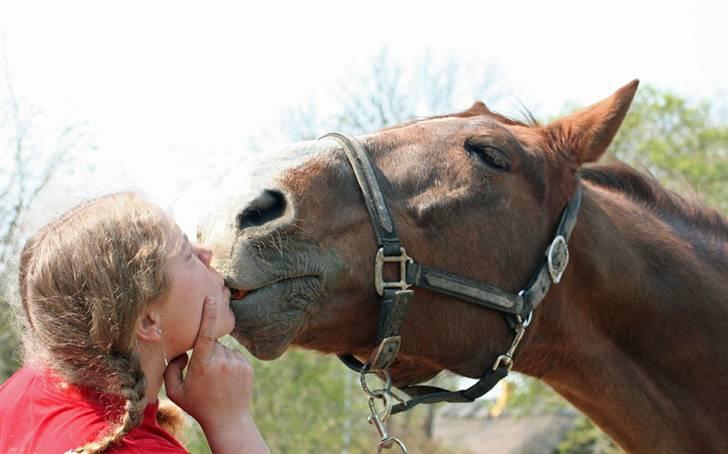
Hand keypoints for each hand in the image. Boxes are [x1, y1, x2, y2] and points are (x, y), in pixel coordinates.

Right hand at [164, 297, 266, 452]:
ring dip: (219, 357)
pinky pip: (235, 355)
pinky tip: (227, 379)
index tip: (211, 298)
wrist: (228, 420)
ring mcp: (237, 364)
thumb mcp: (175, 392)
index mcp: (203, 366)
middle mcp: (222, 362)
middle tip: (204, 372)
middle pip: (212, 343)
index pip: (205, 334)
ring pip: (224, 349)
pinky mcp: (248, 366)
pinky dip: (229, 362)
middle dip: (206, 351)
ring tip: (216, 379)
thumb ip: (171, 369)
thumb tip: (180, 352)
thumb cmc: (198, 405)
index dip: (208, 315)